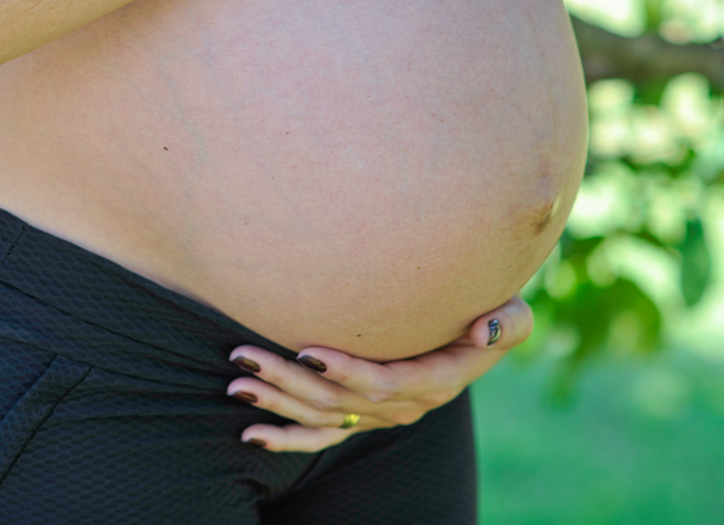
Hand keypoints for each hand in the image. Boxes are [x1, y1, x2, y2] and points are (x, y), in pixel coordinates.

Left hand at [226, 295, 532, 451]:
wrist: (469, 331)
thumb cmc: (486, 310)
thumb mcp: (511, 313)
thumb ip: (507, 321)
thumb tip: (486, 331)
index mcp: (434, 380)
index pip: (384, 382)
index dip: (347, 370)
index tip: (308, 349)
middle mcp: (403, 406)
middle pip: (339, 400)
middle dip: (289, 379)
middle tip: (244, 355)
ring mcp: (377, 416)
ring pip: (322, 417)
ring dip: (277, 404)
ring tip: (237, 384)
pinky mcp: (360, 419)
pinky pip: (320, 438)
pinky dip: (284, 439)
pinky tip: (250, 434)